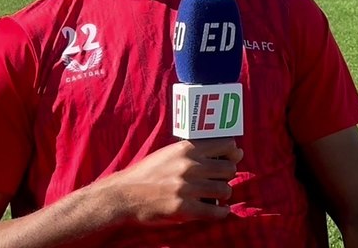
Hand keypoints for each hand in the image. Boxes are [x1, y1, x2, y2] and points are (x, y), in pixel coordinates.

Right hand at [106, 138, 242, 226]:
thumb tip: (233, 151)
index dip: (232, 153)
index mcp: (187, 148)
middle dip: (227, 176)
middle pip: (229, 169)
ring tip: (214, 196)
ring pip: (225, 190)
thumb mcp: (170, 153)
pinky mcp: (184, 209)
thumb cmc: (149, 173)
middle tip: (218, 181)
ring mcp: (187, 188)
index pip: (227, 145)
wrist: (123, 195)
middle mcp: (190, 166)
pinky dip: (220, 213)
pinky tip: (217, 211)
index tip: (231, 159)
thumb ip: (196, 150)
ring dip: (223, 195)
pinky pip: (216, 212)